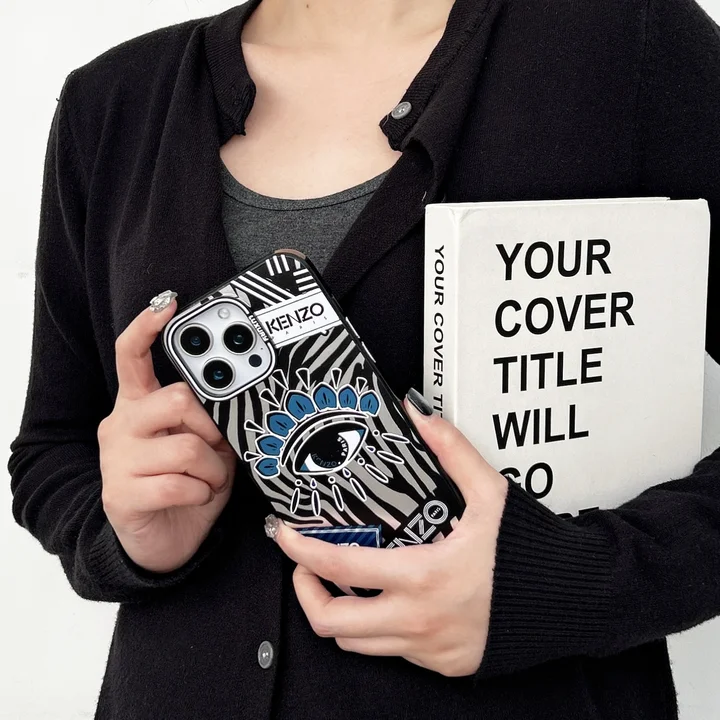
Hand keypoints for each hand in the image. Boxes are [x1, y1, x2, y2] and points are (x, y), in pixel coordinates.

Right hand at [97, 292, 235, 572]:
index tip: (167, 304)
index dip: (148, 328)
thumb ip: (210, 419)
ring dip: (214, 468)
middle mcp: (121, 425)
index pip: (133, 356)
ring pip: (186, 447)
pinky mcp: (121, 495)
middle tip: (218, 446)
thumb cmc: (185, 485)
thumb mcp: (203, 446)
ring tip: (211, 479)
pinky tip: (198, 497)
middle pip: (176, 400)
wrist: (159, 541)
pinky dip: (203, 491)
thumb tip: (237, 398)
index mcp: (138, 406)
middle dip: (211, 426)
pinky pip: (180, 483)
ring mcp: (117, 460)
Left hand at [273, 392, 508, 676]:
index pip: (340, 568)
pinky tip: (391, 600)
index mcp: (423, 577)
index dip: (301, 551)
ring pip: (358, 644)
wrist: (574, 600)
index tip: (285, 535)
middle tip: (308, 566)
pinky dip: (380, 628)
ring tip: (343, 583)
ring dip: (341, 614)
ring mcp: (430, 648)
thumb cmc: (531, 551)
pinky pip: (395, 653)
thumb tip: (420, 415)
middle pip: (332, 623)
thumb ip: (452, 451)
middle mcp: (419, 620)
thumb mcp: (491, 494)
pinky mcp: (445, 664)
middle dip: (306, 593)